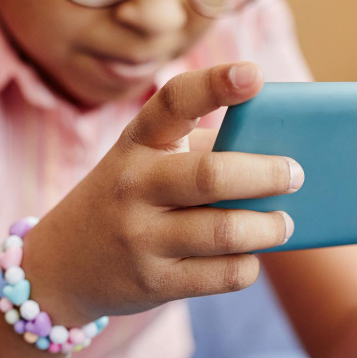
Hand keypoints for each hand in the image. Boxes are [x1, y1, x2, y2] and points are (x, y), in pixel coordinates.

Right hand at [24, 62, 300, 322]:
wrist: (60, 266)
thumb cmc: (128, 201)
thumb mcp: (147, 164)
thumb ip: (201, 152)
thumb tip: (278, 155)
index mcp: (136, 143)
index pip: (173, 102)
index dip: (214, 85)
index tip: (253, 75)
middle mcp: (133, 187)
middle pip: (212, 176)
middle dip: (267, 175)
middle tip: (296, 175)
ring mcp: (140, 238)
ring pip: (225, 232)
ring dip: (268, 227)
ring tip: (284, 223)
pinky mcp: (154, 283)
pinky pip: (223, 275)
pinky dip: (248, 264)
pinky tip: (250, 255)